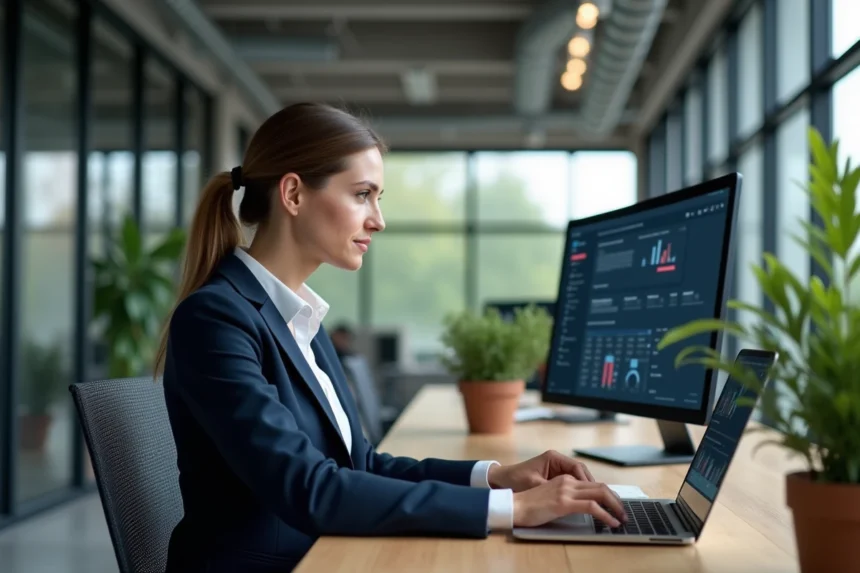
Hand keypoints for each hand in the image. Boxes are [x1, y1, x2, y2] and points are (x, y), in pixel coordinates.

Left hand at [487, 450, 594, 491]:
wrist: (502, 479)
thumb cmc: (516, 480)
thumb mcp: (534, 485)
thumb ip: (552, 488)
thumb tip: (571, 496)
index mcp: (553, 458)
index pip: (577, 467)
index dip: (586, 480)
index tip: (593, 492)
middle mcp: (556, 460)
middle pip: (580, 471)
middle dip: (590, 484)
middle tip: (600, 497)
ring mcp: (556, 467)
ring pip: (577, 476)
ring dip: (585, 487)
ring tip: (595, 500)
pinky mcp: (554, 475)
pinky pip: (571, 481)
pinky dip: (578, 489)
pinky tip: (582, 500)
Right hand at [512, 475, 627, 527]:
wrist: (514, 506)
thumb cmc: (529, 505)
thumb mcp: (551, 497)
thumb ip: (566, 497)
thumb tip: (583, 507)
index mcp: (564, 479)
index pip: (593, 484)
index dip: (608, 494)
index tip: (615, 505)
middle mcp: (567, 481)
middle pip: (600, 486)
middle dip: (616, 499)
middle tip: (624, 512)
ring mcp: (566, 490)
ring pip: (600, 493)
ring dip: (615, 506)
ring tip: (622, 518)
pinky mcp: (563, 502)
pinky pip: (592, 506)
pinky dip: (606, 514)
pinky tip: (611, 522)